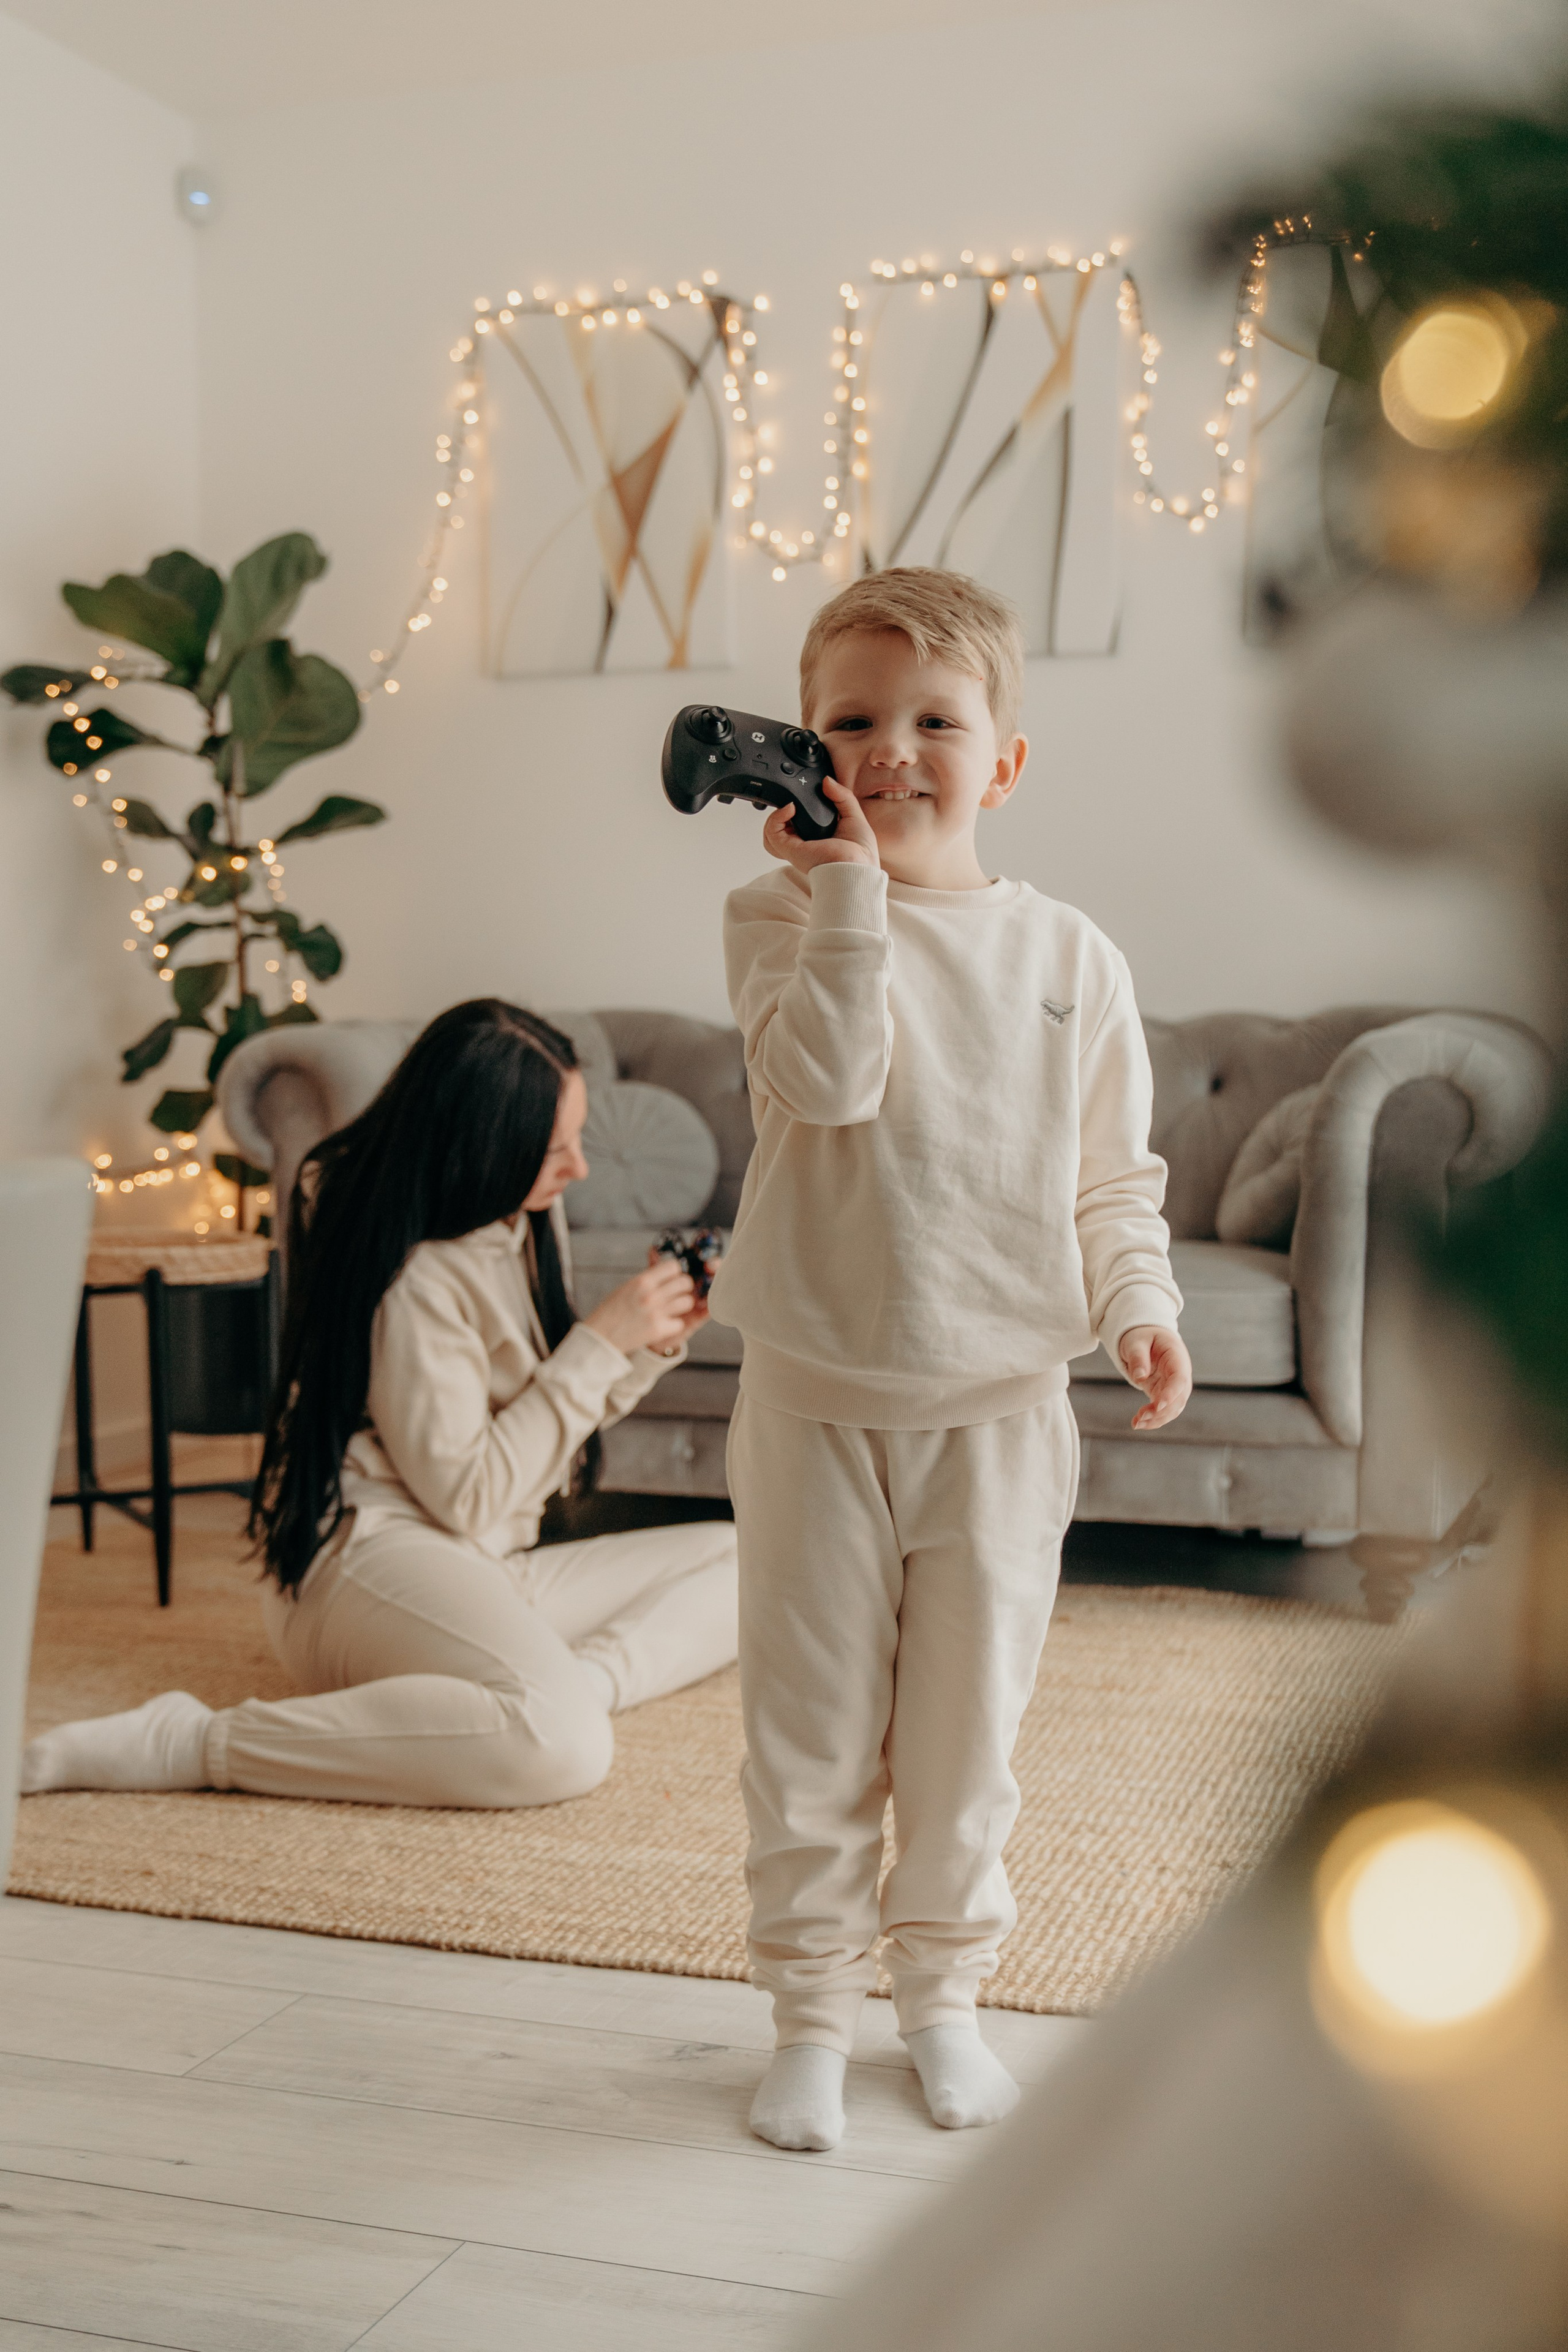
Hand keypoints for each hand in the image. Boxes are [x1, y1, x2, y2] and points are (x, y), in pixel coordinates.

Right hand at [584, 1257, 701, 1356]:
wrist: (601, 1336)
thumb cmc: (611, 1311)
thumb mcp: (627, 1287)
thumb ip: (647, 1279)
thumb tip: (666, 1271)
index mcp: (642, 1281)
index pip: (674, 1266)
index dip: (675, 1272)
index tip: (671, 1279)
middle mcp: (651, 1294)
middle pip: (685, 1282)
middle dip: (683, 1288)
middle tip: (676, 1294)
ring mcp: (656, 1312)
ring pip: (687, 1302)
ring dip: (681, 1306)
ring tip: (671, 1309)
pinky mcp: (659, 1330)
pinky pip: (679, 1323)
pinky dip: (673, 1324)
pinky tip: (664, 1324)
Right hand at [761, 776, 877, 873]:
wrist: (856, 868)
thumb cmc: (860, 853)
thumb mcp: (854, 815)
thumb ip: (842, 796)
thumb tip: (827, 781)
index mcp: (817, 839)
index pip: (796, 824)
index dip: (794, 810)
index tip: (801, 796)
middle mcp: (803, 843)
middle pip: (780, 828)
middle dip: (781, 810)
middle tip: (794, 800)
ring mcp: (795, 846)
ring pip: (771, 832)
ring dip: (775, 815)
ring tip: (791, 805)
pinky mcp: (789, 849)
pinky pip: (771, 832)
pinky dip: (776, 817)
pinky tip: (790, 808)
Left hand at [1118, 1326, 1191, 1431]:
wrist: (1146, 1337)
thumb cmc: (1142, 1336)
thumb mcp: (1136, 1341)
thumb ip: (1138, 1357)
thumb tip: (1139, 1377)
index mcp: (1176, 1357)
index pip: (1179, 1378)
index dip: (1172, 1393)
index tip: (1159, 1405)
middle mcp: (1180, 1373)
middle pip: (1179, 1398)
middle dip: (1162, 1411)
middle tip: (1141, 1417)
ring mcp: (1173, 1385)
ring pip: (1172, 1408)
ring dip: (1157, 1419)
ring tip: (1136, 1424)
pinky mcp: (1164, 1393)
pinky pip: (1163, 1410)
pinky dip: (1152, 1418)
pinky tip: (1137, 1423)